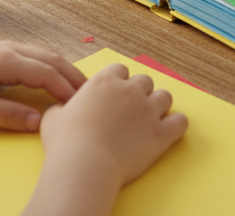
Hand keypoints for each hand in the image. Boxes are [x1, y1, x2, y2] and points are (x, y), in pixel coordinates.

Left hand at [0, 41, 85, 130]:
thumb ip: (7, 115)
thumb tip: (38, 122)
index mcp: (6, 60)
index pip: (46, 72)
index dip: (66, 89)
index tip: (80, 105)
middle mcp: (11, 48)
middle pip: (52, 58)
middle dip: (74, 75)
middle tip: (91, 95)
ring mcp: (7, 47)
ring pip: (46, 53)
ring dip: (64, 68)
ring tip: (79, 88)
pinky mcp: (1, 51)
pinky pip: (36, 54)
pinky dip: (52, 65)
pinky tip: (54, 77)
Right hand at [39, 63, 187, 186]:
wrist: (84, 165)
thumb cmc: (66, 143)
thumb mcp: (54, 118)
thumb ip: (61, 108)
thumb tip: (59, 110)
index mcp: (105, 82)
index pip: (120, 70)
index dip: (119, 82)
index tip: (115, 94)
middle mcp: (130, 90)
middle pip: (145, 81)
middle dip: (140, 93)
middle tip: (132, 109)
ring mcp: (148, 110)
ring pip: (165, 97)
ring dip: (159, 106)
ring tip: (151, 119)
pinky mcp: (161, 133)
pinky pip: (180, 122)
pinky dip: (177, 125)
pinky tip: (170, 130)